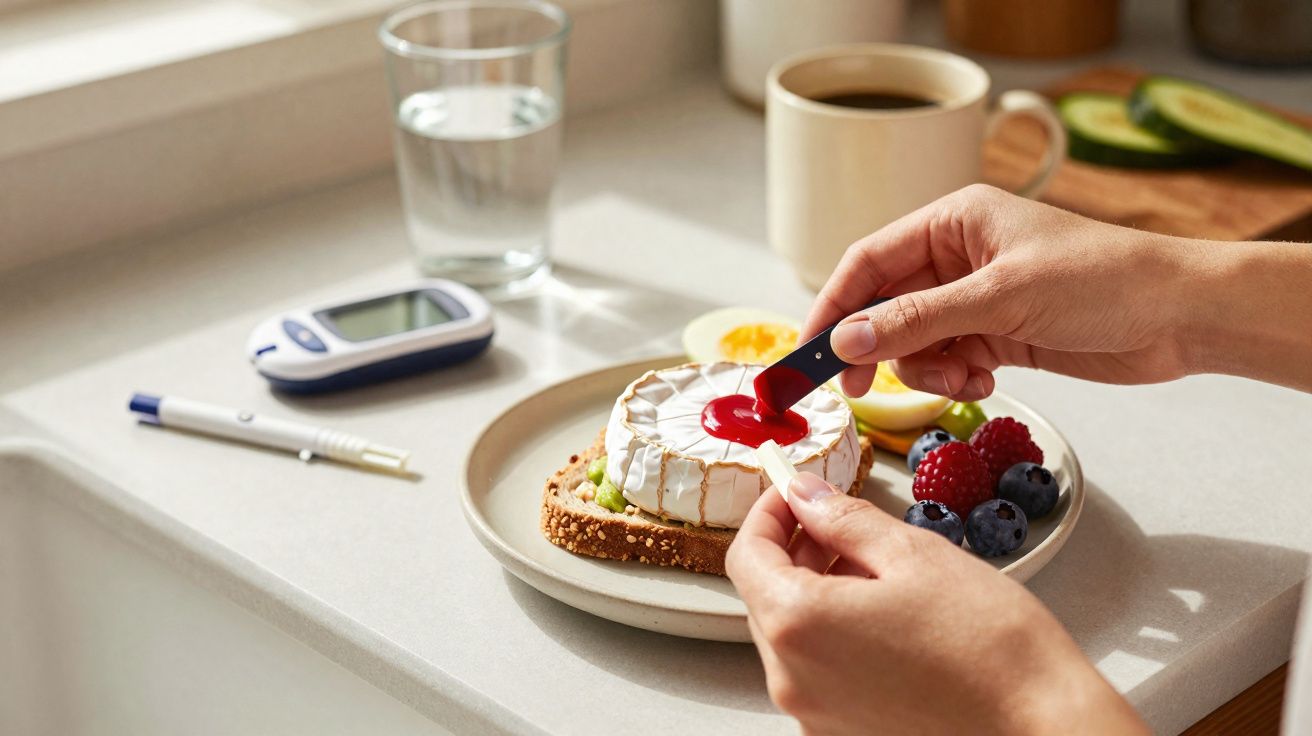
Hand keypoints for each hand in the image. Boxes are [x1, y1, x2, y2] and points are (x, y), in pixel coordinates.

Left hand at [726, 473, 1147, 734]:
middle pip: (764, 596)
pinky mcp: (841, 732)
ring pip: (792, 633)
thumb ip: (843, 519)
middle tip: (840, 520)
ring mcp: (814, 713)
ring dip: (816, 590)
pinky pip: (817, 669)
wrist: (1042, 726)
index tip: (792, 491)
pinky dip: (834, 632)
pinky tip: (883, 613)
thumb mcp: (913, 554)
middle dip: (795, 550)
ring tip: (875, 567)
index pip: (747, 556)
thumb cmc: (990, 646)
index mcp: (799, 624)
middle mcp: (792, 678)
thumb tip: (803, 494)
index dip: (767, 514)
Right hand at [803, 184, 1234, 399]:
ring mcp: (976, 298)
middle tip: (857, 390)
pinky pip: (947, 360)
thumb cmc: (1103, 281)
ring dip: (924, 369)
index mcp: (953, 221)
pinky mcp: (997, 334)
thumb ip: (918, 320)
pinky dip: (954, 378)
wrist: (1181, 316)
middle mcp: (957, 256)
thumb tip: (848, 342)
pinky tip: (985, 380)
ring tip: (961, 378)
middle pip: (884, 305)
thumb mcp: (1000, 298)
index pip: (867, 261)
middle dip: (875, 348)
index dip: (832, 306)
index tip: (808, 351)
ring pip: (913, 341)